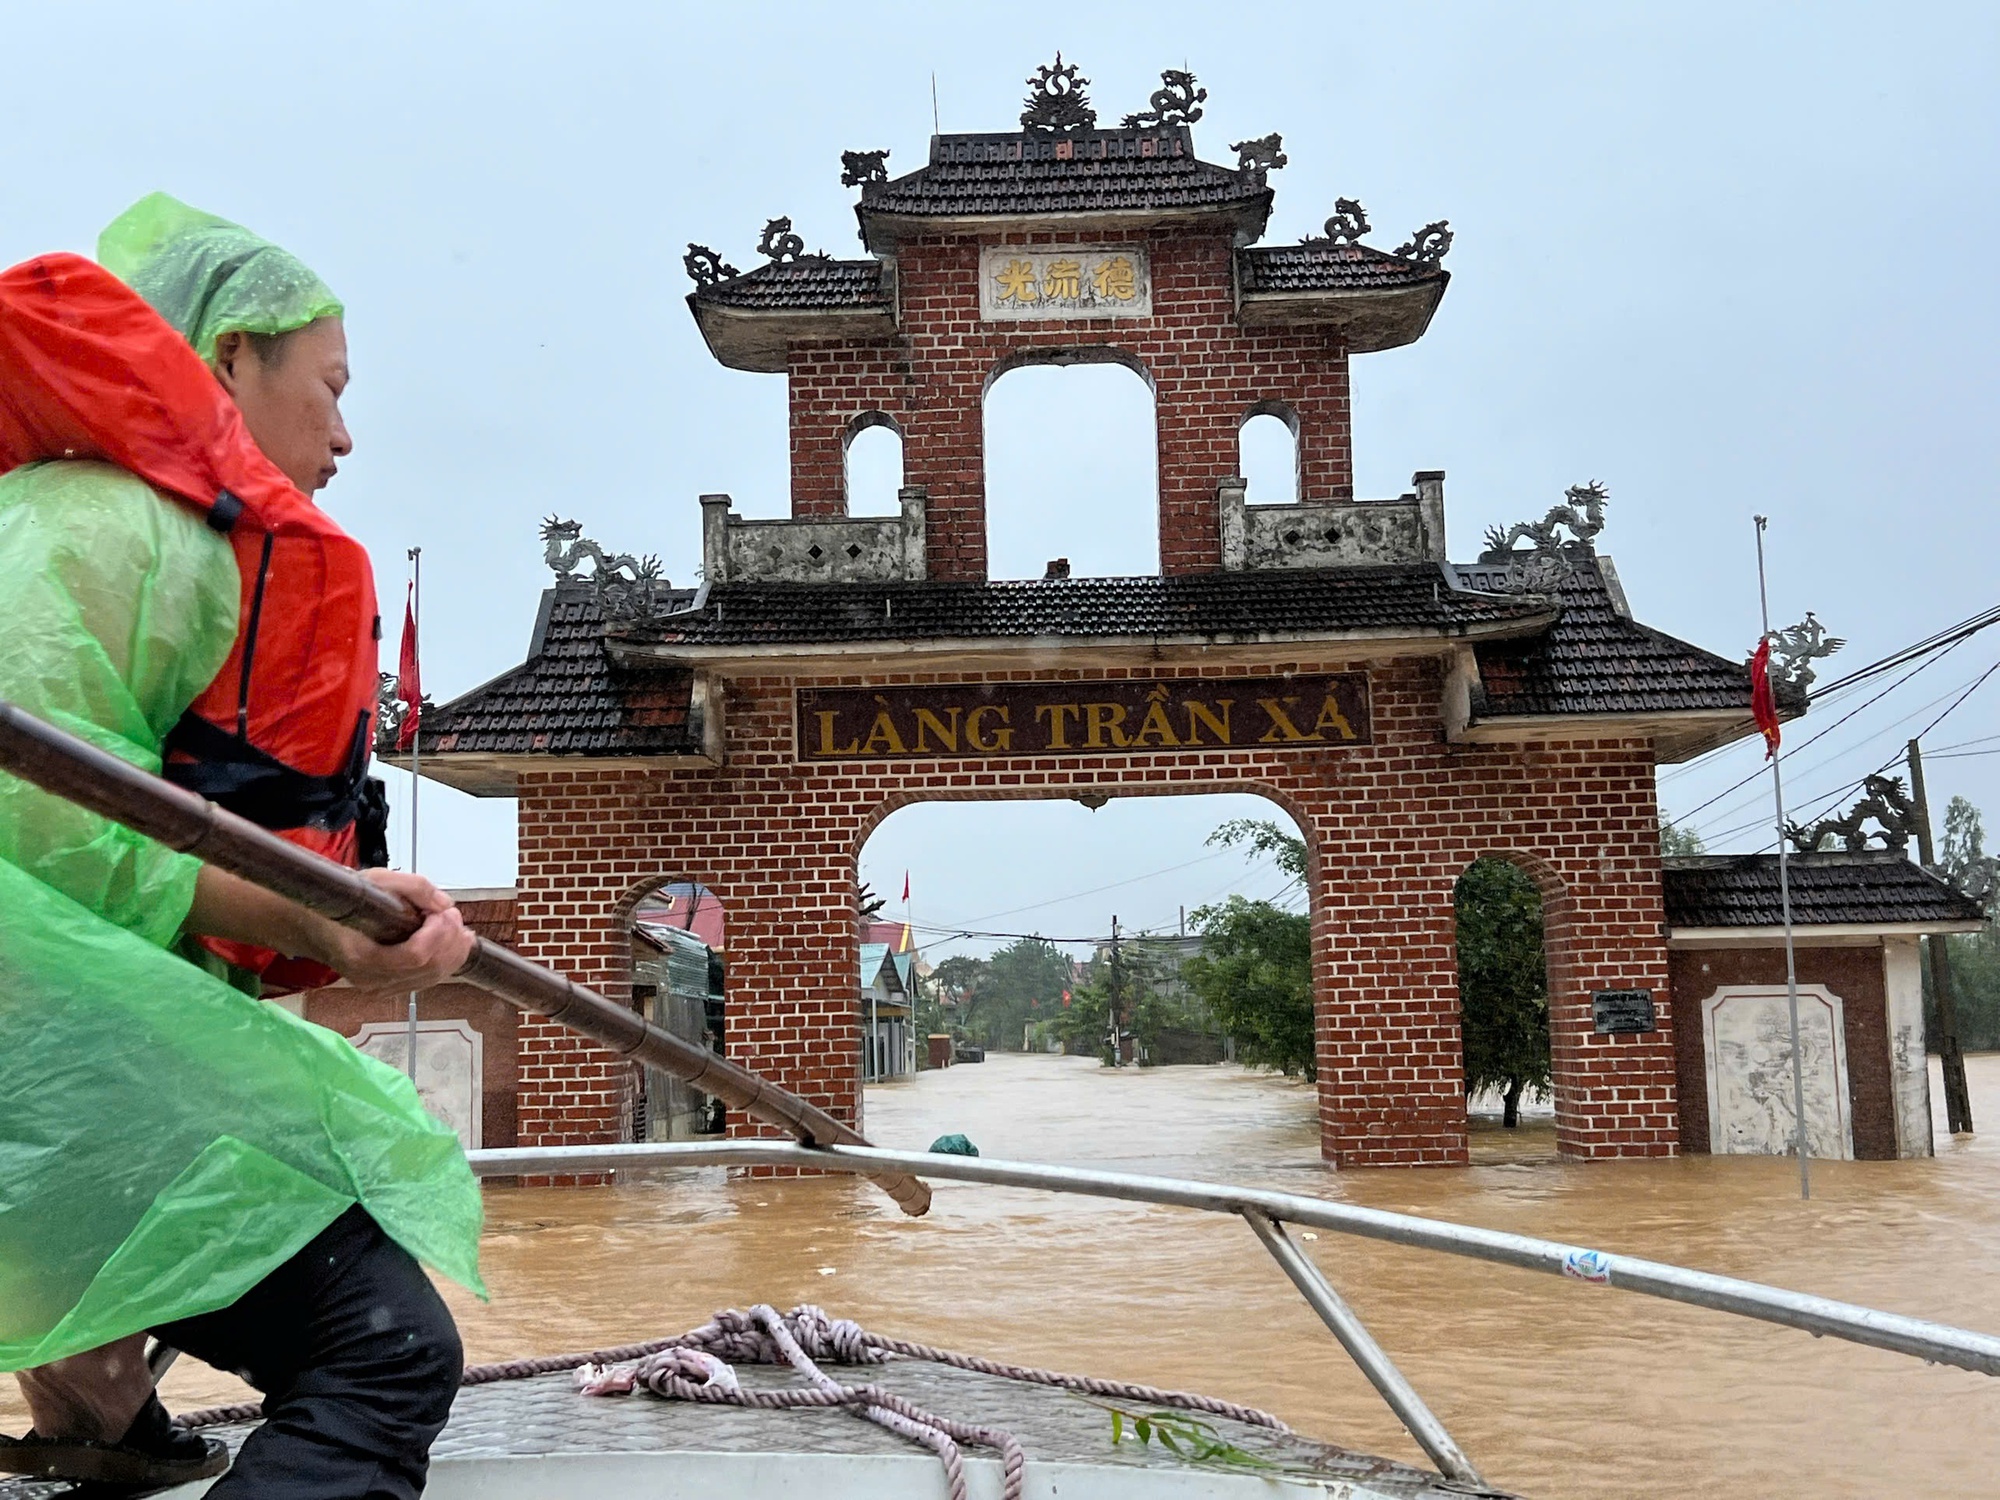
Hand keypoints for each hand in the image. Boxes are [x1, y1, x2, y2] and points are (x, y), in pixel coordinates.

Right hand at [320, 870, 475, 988]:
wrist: (313, 924)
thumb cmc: (341, 901)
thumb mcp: (374, 880)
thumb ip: (413, 887)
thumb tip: (444, 905)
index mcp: (362, 956)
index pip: (415, 956)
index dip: (438, 934)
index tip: (443, 912)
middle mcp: (371, 979)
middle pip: (428, 969)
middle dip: (450, 940)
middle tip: (453, 916)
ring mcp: (380, 987)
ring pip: (431, 978)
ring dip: (452, 951)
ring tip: (457, 927)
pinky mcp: (388, 987)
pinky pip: (425, 980)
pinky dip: (445, 961)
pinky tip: (452, 943)